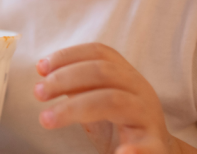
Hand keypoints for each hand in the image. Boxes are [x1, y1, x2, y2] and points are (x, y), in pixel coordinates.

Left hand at [34, 43, 194, 153]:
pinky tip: (119, 153)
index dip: (67, 55)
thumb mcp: (99, 101)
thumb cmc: (121, 125)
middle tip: (38, 93)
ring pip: (113, 101)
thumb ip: (79, 87)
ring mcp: (148, 117)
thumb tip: (45, 74)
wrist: (159, 153)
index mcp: (127, 76)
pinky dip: (133, 150)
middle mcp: (140, 90)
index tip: (40, 68)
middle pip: (102, 72)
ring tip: (46, 119)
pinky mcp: (156, 146)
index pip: (99, 53)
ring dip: (73, 107)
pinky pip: (147, 146)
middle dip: (64, 78)